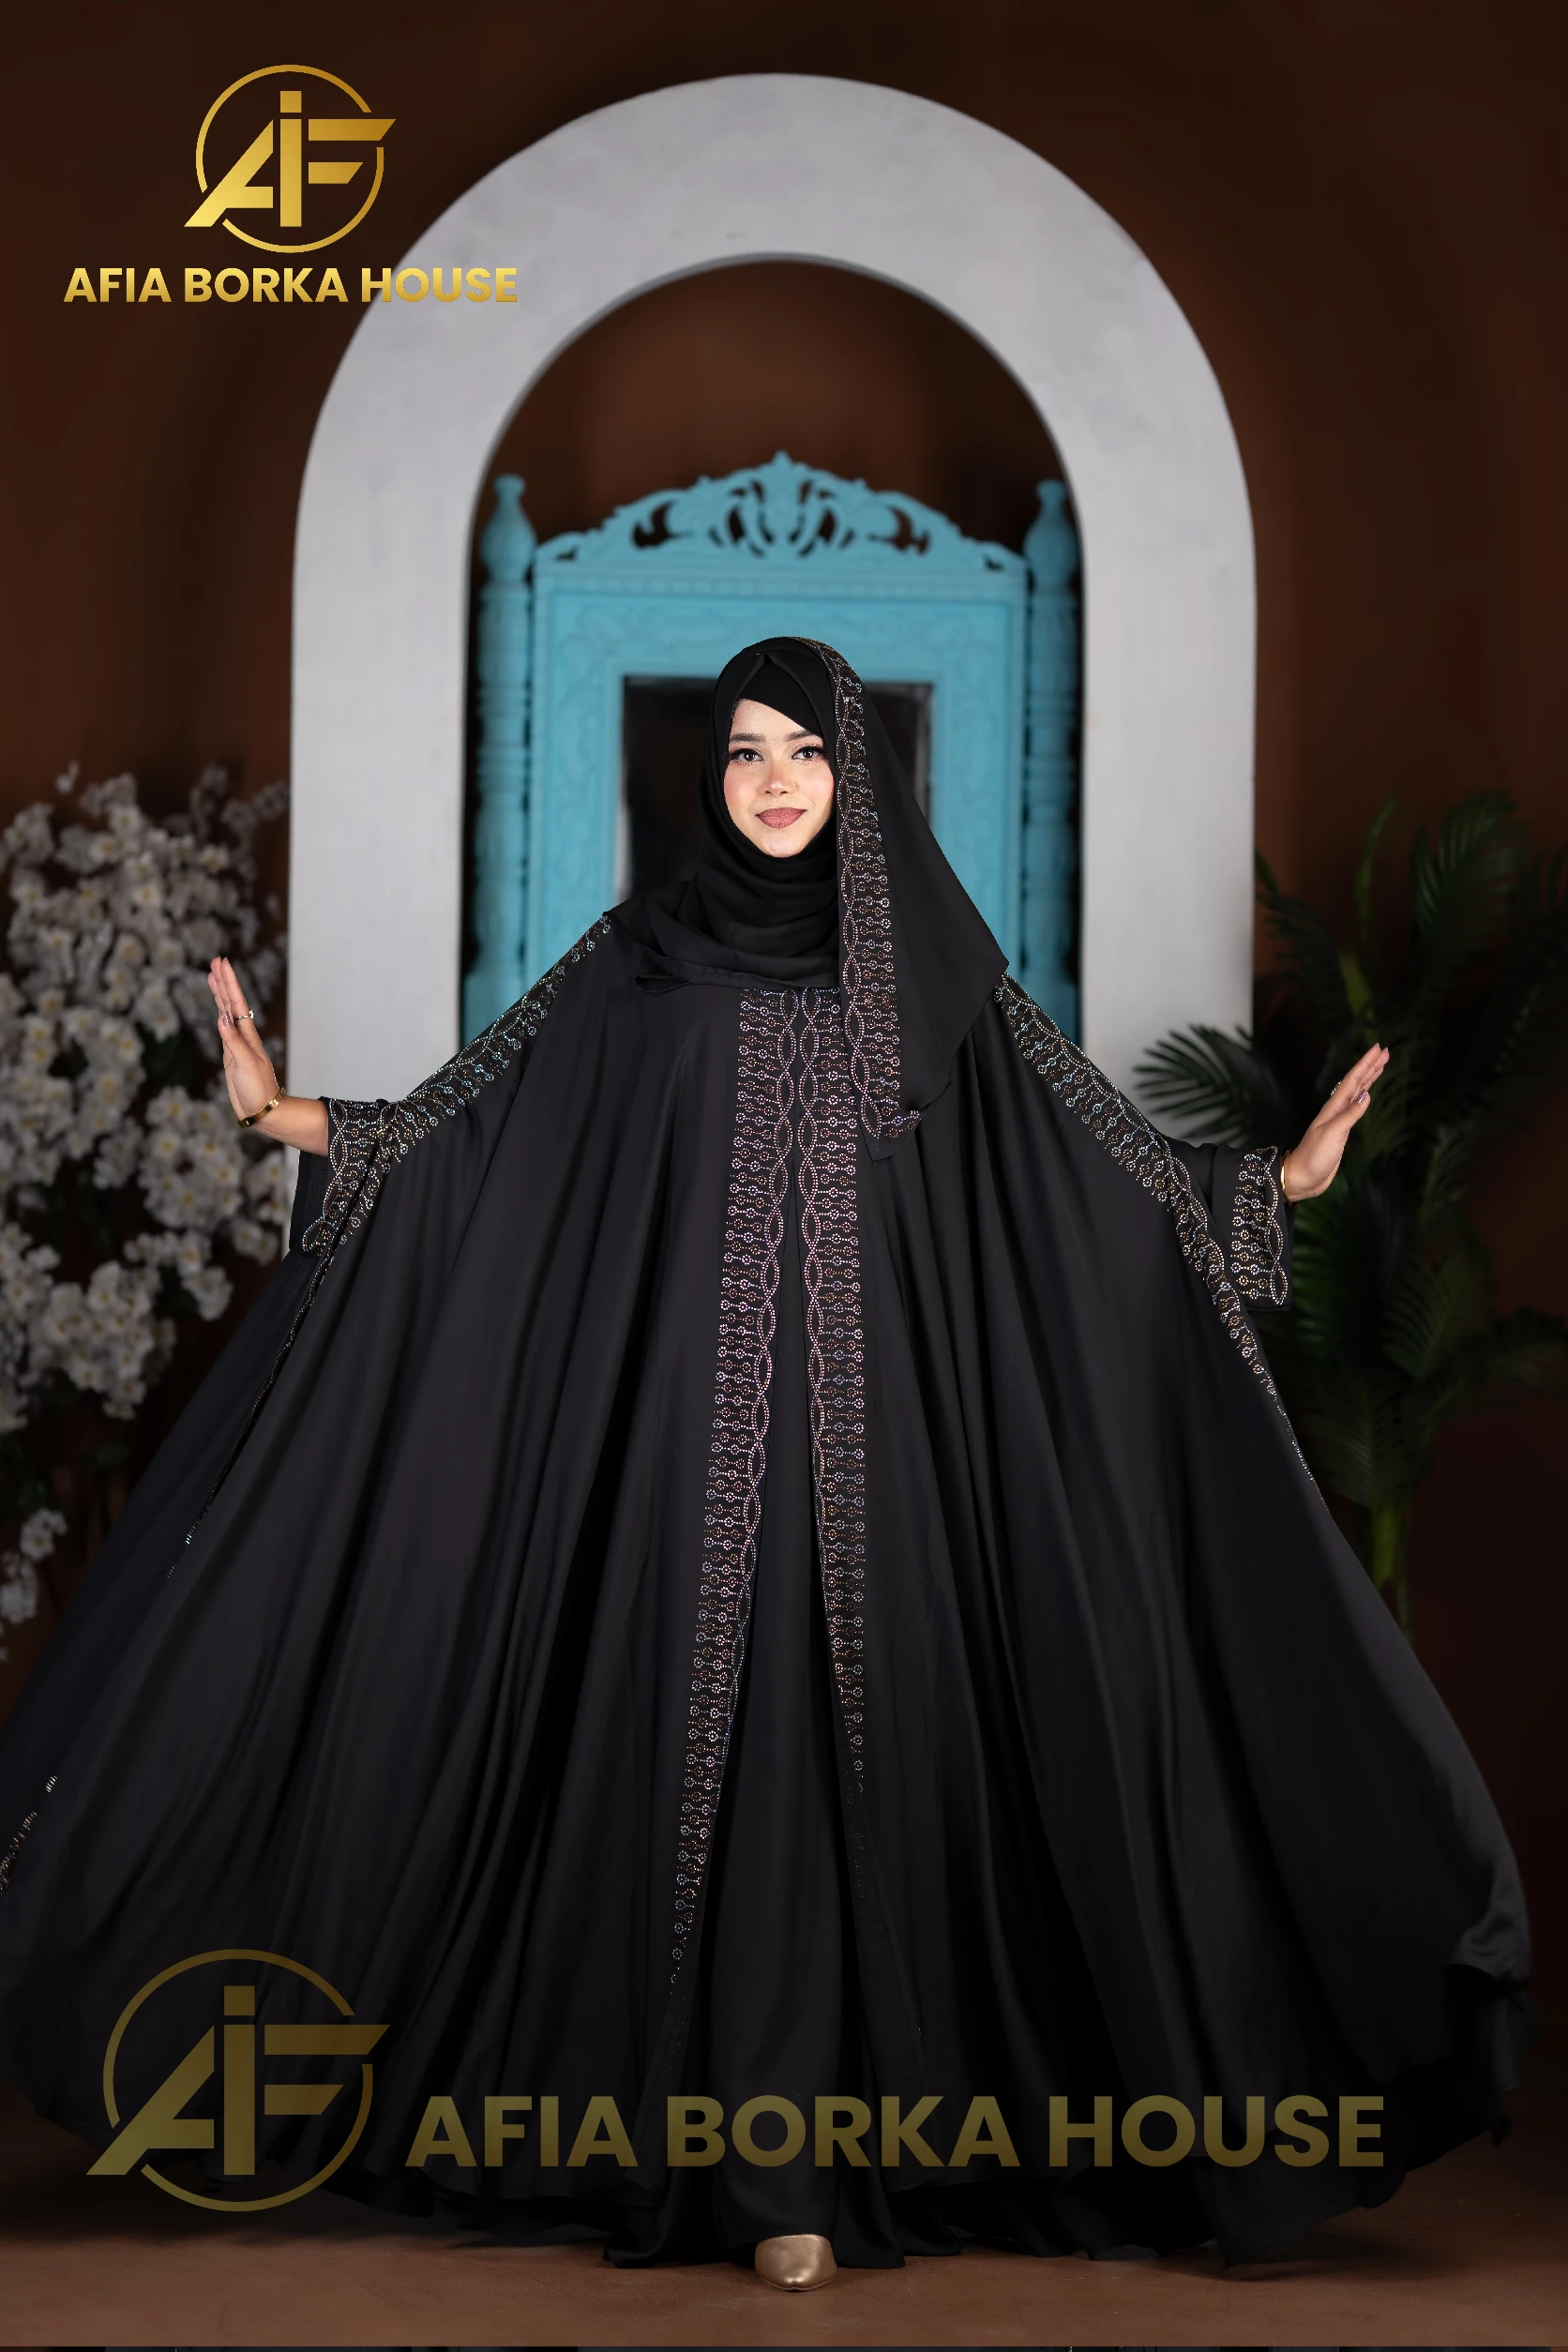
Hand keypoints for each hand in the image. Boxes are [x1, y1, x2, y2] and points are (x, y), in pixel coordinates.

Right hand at [207, 956, 280, 1120]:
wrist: (261, 1110)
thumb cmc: (257, 1089)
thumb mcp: (245, 1064)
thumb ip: (232, 1041)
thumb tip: (221, 1017)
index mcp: (247, 1035)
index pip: (236, 1002)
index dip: (229, 982)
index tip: (222, 962)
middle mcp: (242, 1035)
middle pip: (230, 1002)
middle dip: (223, 981)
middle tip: (216, 961)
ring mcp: (236, 1043)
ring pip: (226, 1012)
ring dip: (220, 994)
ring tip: (212, 976)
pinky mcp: (230, 1054)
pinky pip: (223, 1028)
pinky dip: (219, 1015)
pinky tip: (217, 1008)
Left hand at [1279, 1043, 1389, 1201]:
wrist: (1303, 1177)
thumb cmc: (1314, 1157)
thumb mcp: (1332, 1135)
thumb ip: (1349, 1115)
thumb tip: (1366, 1095)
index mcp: (1333, 1108)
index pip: (1352, 1080)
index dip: (1365, 1064)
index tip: (1378, 1049)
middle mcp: (1337, 1110)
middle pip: (1356, 1083)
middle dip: (1370, 1066)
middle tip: (1384, 1052)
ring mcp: (1339, 1120)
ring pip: (1357, 1092)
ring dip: (1368, 1078)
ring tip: (1380, 1065)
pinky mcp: (1342, 1131)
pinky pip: (1356, 1107)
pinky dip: (1364, 1096)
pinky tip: (1368, 1092)